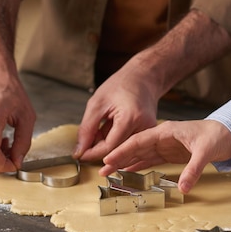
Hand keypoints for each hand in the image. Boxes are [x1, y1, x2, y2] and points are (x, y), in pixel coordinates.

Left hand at [74, 10, 230, 162]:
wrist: (144, 77)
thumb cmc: (122, 85)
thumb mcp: (97, 104)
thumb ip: (87, 129)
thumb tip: (80, 151)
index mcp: (131, 118)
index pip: (110, 147)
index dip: (93, 153)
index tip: (80, 154)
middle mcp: (145, 128)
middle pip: (118, 151)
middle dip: (100, 151)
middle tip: (86, 144)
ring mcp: (150, 132)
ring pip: (124, 150)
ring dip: (108, 147)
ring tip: (98, 131)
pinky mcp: (150, 134)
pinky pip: (131, 145)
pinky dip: (117, 143)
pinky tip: (108, 132)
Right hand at [100, 120, 230, 192]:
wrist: (230, 133)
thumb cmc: (217, 136)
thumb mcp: (205, 152)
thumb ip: (193, 170)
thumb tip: (183, 189)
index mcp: (166, 131)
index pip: (139, 140)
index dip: (123, 150)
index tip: (109, 159)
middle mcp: (163, 137)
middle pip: (136, 147)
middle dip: (119, 158)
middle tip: (103, 170)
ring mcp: (166, 145)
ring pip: (141, 154)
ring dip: (126, 162)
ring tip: (111, 172)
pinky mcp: (172, 153)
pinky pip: (152, 160)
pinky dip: (140, 166)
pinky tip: (129, 171)